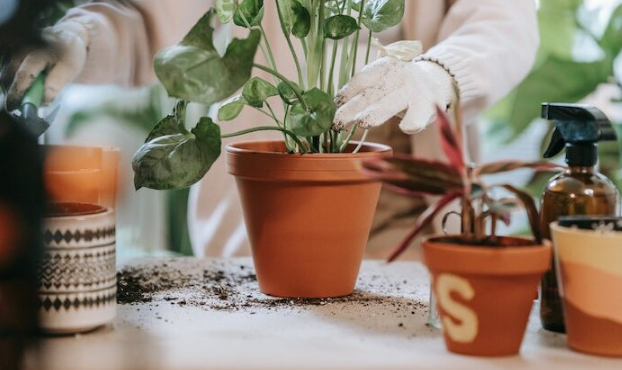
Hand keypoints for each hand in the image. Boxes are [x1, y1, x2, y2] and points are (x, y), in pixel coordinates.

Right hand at [3, 21, 88, 110]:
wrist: (66, 36)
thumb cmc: (68, 56)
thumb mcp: (69, 71)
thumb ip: (55, 85)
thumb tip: (43, 102)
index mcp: (38, 53)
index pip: (23, 76)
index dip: (17, 94)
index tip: (14, 108)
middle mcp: (22, 48)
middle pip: (9, 75)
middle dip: (11, 93)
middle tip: (16, 107)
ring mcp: (14, 46)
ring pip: (4, 72)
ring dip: (9, 87)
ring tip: (20, 97)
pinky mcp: (10, 48)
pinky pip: (5, 67)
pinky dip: (10, 79)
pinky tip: (20, 85)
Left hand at [333, 57, 454, 133]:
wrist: (435, 81)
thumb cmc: (398, 87)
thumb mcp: (382, 82)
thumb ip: (363, 91)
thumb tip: (334, 107)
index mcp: (383, 67)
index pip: (361, 81)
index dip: (345, 94)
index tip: (333, 108)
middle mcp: (398, 76)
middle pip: (371, 94)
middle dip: (353, 109)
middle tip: (337, 122)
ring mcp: (414, 90)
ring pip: (393, 103)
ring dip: (377, 112)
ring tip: (362, 122)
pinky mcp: (428, 106)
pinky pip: (420, 115)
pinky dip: (413, 121)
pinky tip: (406, 127)